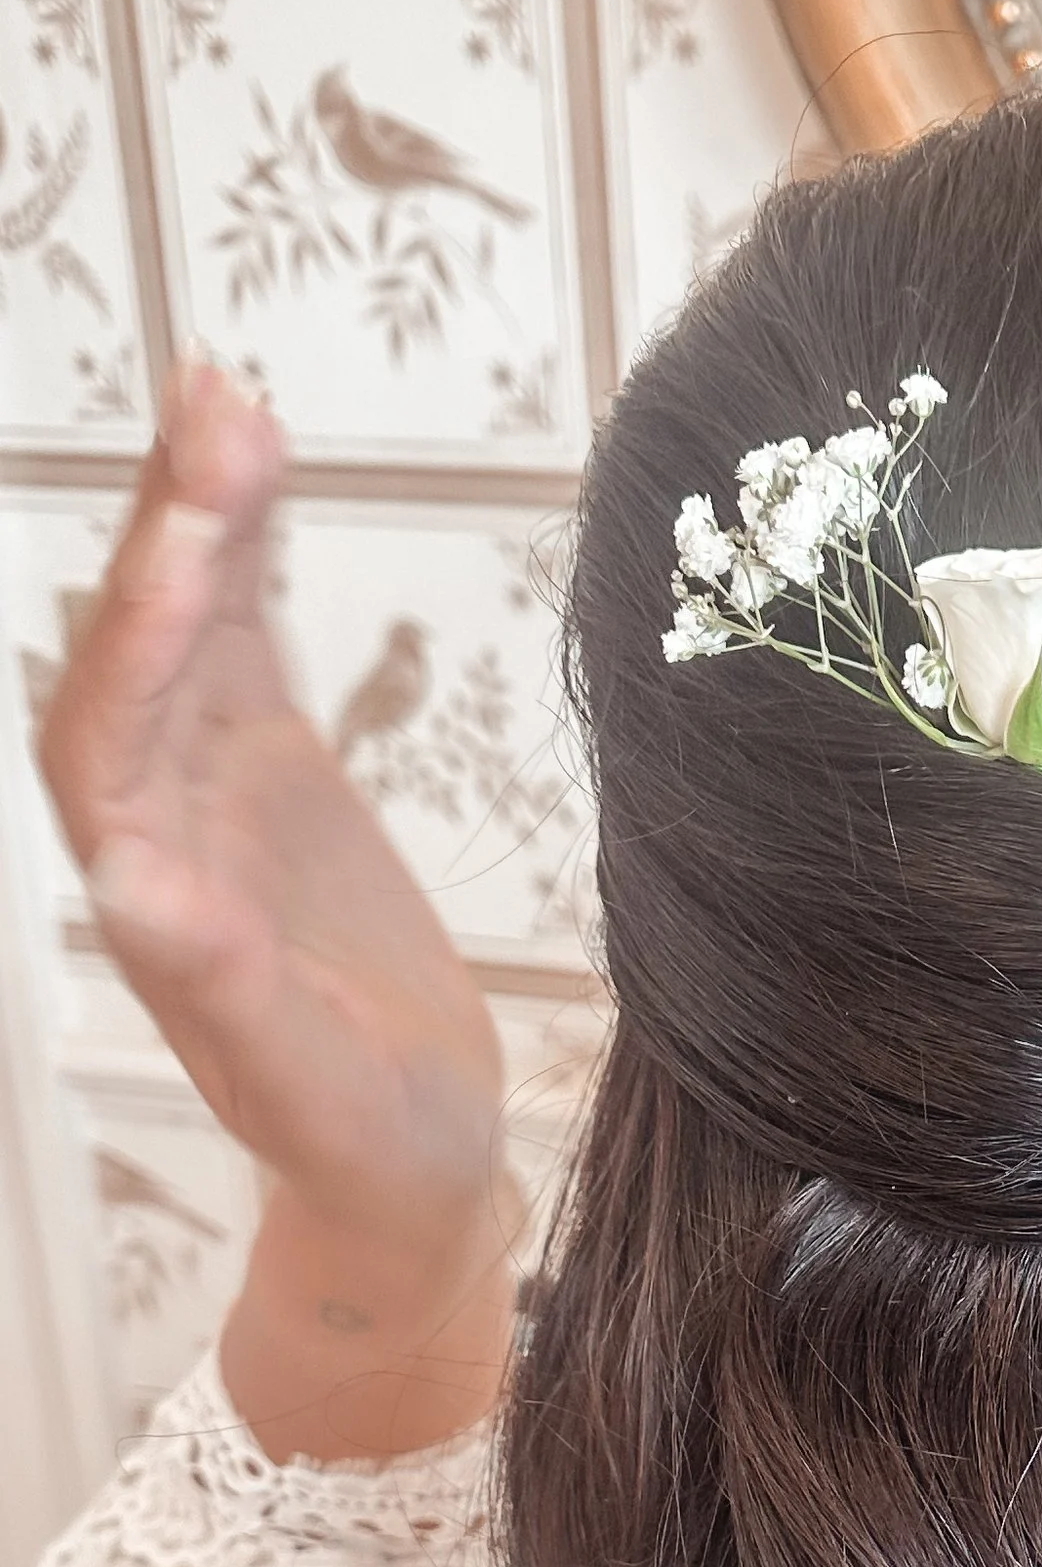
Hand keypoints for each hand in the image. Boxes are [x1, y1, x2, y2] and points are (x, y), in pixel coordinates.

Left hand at [40, 360, 515, 1456]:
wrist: (409, 1171)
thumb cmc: (367, 1147)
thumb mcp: (310, 1085)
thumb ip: (223, 989)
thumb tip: (128, 881)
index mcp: (150, 893)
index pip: (107, 733)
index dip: (141, 632)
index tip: (195, 538)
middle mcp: (158, 822)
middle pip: (135, 651)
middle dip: (170, 532)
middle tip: (222, 409)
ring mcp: (211, 788)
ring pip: (184, 626)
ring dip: (199, 512)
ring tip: (233, 396)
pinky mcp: (271, 772)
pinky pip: (243, 641)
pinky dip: (249, 552)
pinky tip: (264, 464)